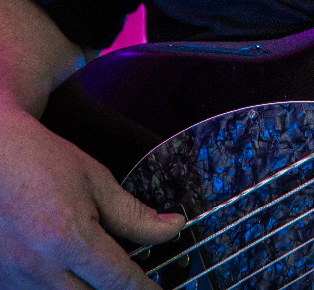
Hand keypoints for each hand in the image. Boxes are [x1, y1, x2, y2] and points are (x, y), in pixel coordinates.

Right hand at [0, 103, 184, 287]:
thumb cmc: (42, 161)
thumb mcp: (95, 181)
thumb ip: (134, 214)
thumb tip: (171, 228)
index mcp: (68, 237)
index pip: (117, 280)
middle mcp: (40, 267)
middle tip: (131, 283)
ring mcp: (16, 279)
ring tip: (100, 274)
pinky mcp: (3, 282)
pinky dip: (60, 289)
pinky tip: (72, 274)